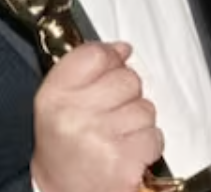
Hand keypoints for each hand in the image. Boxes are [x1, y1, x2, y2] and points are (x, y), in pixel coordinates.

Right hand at [31, 42, 161, 191]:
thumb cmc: (63, 148)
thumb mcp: (59, 102)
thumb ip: (86, 67)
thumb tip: (121, 49)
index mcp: (55, 96)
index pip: (95, 54)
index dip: (110, 60)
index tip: (108, 71)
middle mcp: (75, 115)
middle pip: (127, 78)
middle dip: (126, 95)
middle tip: (108, 115)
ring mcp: (101, 138)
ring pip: (145, 107)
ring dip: (137, 122)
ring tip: (115, 137)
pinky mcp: (125, 161)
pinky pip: (154, 136)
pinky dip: (146, 144)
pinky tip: (125, 152)